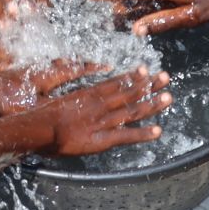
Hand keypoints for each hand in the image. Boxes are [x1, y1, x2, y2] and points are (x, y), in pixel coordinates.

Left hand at [0, 57, 104, 113]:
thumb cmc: (8, 99)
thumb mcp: (34, 107)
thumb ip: (53, 108)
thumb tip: (73, 111)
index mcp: (50, 76)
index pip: (77, 69)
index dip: (93, 68)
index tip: (107, 66)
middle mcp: (45, 68)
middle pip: (69, 63)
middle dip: (85, 65)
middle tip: (99, 66)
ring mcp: (35, 68)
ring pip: (58, 64)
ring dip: (71, 65)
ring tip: (82, 69)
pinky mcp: (26, 71)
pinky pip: (48, 67)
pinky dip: (58, 69)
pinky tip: (57, 76)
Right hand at [38, 66, 172, 156]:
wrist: (39, 129)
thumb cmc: (43, 115)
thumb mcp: (59, 100)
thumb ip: (74, 99)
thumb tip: (82, 96)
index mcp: (90, 94)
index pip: (116, 83)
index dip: (132, 77)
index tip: (145, 69)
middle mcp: (101, 105)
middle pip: (129, 93)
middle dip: (149, 85)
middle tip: (165, 77)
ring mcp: (103, 122)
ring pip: (132, 111)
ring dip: (152, 104)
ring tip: (169, 97)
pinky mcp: (102, 140)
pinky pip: (126, 136)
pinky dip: (143, 133)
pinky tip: (158, 131)